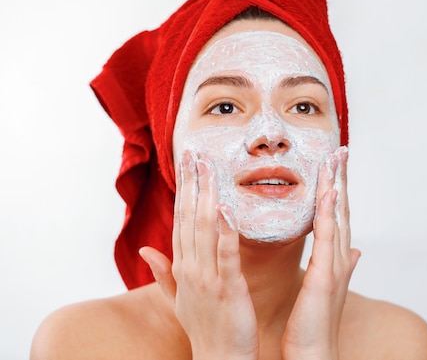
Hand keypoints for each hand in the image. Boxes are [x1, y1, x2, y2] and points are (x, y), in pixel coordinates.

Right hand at [139, 151, 258, 359]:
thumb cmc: (204, 328)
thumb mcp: (178, 298)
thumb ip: (163, 272)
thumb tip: (145, 249)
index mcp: (183, 267)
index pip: (180, 220)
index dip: (183, 190)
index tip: (186, 163)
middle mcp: (191, 268)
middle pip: (189, 218)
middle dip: (192, 184)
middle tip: (196, 152)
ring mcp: (207, 278)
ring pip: (204, 230)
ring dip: (206, 197)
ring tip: (209, 169)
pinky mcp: (227, 289)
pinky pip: (226, 257)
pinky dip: (225, 233)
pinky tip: (226, 209)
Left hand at [281, 146, 360, 359]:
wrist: (315, 355)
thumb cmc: (315, 324)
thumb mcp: (327, 288)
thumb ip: (341, 265)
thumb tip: (354, 251)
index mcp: (336, 259)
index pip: (337, 215)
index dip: (338, 188)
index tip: (335, 164)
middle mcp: (340, 257)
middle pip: (342, 209)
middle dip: (342, 179)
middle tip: (341, 150)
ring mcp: (336, 266)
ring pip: (338, 217)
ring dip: (338, 186)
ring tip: (336, 159)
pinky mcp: (326, 276)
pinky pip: (327, 238)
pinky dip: (329, 213)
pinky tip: (329, 192)